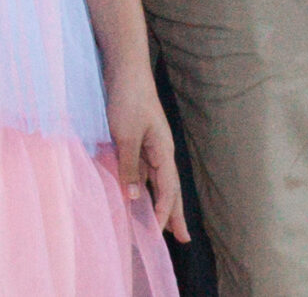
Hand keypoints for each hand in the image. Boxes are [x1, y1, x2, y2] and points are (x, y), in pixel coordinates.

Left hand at [104, 67, 188, 242]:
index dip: (164, 212)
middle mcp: (160, 151)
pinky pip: (143, 169)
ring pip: (157, 181)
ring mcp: (150, 145)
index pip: (168, 190)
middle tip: (182, 238)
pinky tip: (138, 194)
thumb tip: (134, 197)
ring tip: (163, 224)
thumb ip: (130, 166)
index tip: (160, 234)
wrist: (125, 69)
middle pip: (170, 188)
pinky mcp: (137, 138)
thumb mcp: (125, 135)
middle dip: (175, 213)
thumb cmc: (127, 99)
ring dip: (159, 202)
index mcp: (163, 151)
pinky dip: (143, 185)